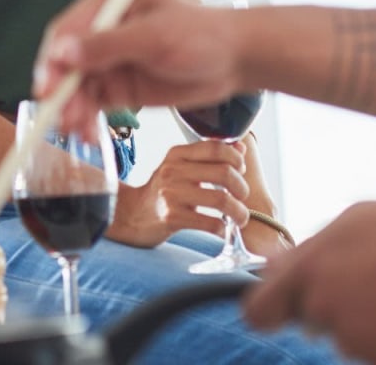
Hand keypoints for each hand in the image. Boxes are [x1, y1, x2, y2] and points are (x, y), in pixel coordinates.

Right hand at [35, 0, 244, 132]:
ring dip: (72, 110)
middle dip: (61, 91)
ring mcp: (108, 61)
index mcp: (105, 4)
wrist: (233, 60)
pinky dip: (87, 120)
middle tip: (61, 117)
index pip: (65, 31)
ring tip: (77, 131)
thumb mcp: (154, 36)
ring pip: (76, 88)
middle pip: (65, 63)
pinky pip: (92, 105)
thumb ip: (107, 45)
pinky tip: (89, 135)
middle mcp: (100, 32)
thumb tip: (62, 53)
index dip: (52, 59)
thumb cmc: (200, 34)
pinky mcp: (117, 87)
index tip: (47, 85)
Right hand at [106, 140, 251, 247]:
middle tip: (242, 197)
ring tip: (240, 218)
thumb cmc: (164, 191)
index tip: (241, 170)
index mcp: (177, 154)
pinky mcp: (172, 217)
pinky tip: (222, 229)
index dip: (236, 158)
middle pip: (223, 173)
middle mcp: (173, 170)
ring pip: (221, 199)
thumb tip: (240, 149)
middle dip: (241, 187)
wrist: (133, 214)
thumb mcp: (181, 167)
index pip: (215, 147)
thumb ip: (209, 156)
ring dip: (238, 211)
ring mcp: (171, 194)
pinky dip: (222, 228)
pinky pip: (210, 223)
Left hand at [246, 199, 375, 364]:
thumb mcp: (352, 222)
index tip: (275, 310)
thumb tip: (272, 267)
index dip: (266, 310)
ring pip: (347, 335)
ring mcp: (353, 337)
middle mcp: (322, 307)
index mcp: (308, 269)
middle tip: (370, 282)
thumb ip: (308, 250)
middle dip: (329, 306)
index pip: (258, 309)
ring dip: (364, 321)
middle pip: (309, 319)